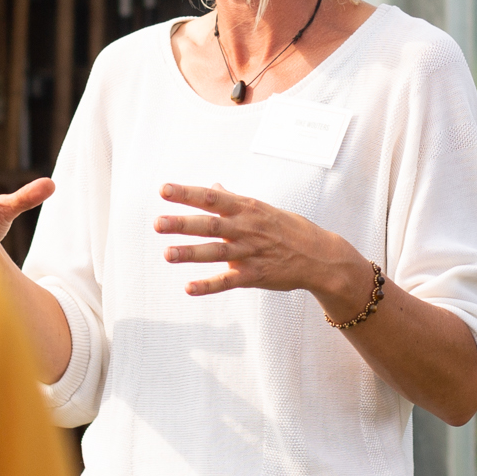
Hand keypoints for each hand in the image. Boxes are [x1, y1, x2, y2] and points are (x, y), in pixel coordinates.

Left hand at [154, 182, 370, 304]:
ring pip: (216, 253)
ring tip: (167, 253)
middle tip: (157, 223)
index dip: (187, 193)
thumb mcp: (262, 209)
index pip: (212, 198)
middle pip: (210, 225)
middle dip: (183, 224)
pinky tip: (188, 288)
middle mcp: (246, 229)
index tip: (163, 189)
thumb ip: (234, 201)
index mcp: (246, 209)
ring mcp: (250, 253)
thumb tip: (214, 187)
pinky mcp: (254, 276)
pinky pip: (228, 281)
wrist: (320, 256)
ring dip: (191, 253)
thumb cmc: (288, 229)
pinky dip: (209, 285)